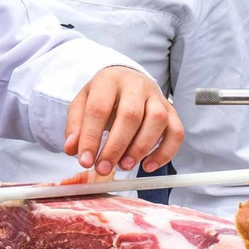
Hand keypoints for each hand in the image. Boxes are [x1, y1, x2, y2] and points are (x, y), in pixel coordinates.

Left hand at [63, 66, 183, 176]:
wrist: (126, 80)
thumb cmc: (103, 97)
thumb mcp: (82, 104)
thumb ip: (75, 126)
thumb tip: (72, 149)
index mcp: (109, 80)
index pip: (99, 108)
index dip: (91, 137)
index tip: (85, 161)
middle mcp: (136, 85)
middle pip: (131, 115)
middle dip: (116, 146)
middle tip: (104, 168)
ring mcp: (157, 97)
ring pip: (157, 121)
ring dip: (140, 148)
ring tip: (124, 166)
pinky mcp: (171, 111)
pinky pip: (176, 131)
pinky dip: (165, 152)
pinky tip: (148, 166)